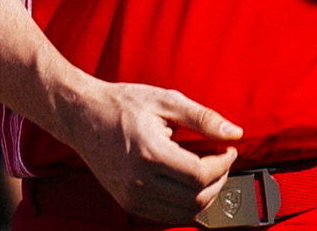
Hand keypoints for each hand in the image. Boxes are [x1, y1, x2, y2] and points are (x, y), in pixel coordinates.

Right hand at [59, 79, 242, 224]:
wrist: (82, 115)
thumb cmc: (121, 104)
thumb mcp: (164, 100)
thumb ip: (202, 118)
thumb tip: (234, 132)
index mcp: (149, 152)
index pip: (200, 174)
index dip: (223, 164)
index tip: (227, 150)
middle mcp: (139, 180)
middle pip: (196, 197)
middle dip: (218, 181)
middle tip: (221, 161)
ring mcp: (132, 195)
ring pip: (184, 212)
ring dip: (205, 196)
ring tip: (207, 174)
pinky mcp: (128, 202)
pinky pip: (166, 215)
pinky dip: (185, 205)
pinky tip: (188, 185)